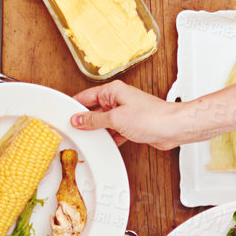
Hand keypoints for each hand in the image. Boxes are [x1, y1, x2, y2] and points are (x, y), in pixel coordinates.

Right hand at [72, 81, 187, 148]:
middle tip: (73, 130)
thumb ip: (94, 120)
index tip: (63, 115)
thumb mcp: (116, 119)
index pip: (86, 97)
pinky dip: (109, 138)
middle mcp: (118, 99)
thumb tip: (78, 119)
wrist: (172, 128)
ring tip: (89, 139)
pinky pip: (113, 131)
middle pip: (94, 110)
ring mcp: (125, 113)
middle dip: (85, 121)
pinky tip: (104, 144)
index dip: (73, 106)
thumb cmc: (151, 117)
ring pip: (104, 122)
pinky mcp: (131, 125)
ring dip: (98, 131)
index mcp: (113, 91)